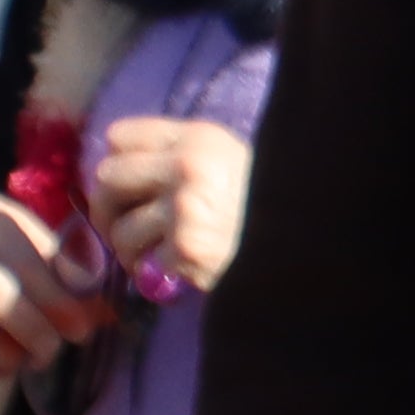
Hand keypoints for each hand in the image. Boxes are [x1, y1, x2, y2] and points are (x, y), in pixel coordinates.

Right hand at [0, 191, 113, 376]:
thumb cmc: (4, 258)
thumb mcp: (37, 253)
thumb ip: (70, 276)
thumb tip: (109, 314)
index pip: (26, 255)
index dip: (59, 297)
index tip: (83, 329)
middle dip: (30, 325)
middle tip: (54, 349)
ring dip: (4, 350)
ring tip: (30, 359)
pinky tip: (1, 365)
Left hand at [87, 115, 252, 293]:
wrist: (308, 248)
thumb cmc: (266, 209)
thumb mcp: (231, 163)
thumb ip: (181, 158)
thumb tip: (112, 173)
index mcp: (200, 137)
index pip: (119, 137)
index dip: (121, 166)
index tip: (133, 189)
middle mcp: (189, 165)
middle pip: (106, 178)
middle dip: (110, 210)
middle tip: (129, 232)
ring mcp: (186, 207)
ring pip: (118, 231)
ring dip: (133, 253)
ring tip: (163, 258)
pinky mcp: (186, 249)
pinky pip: (142, 267)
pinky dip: (157, 278)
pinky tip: (182, 275)